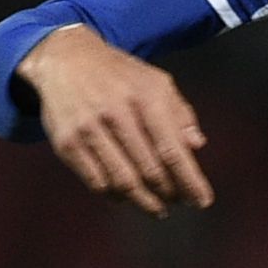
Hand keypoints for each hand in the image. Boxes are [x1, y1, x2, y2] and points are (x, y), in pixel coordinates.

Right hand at [20, 25, 212, 214]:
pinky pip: (96, 182)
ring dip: (144, 201)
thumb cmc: (119, 75)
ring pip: (123, 182)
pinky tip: (125, 196)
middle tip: (177, 202)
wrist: (66, 59)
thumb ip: (179, 112)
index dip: (189, 180)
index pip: (172, 149)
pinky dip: (114, 195)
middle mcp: (117, 112)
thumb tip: (197, 145)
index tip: (202, 201)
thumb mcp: (156, 81)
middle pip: (150, 170)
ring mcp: (89, 129)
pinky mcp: (67, 143)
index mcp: (146, 95)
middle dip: (169, 193)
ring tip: (156, 207)